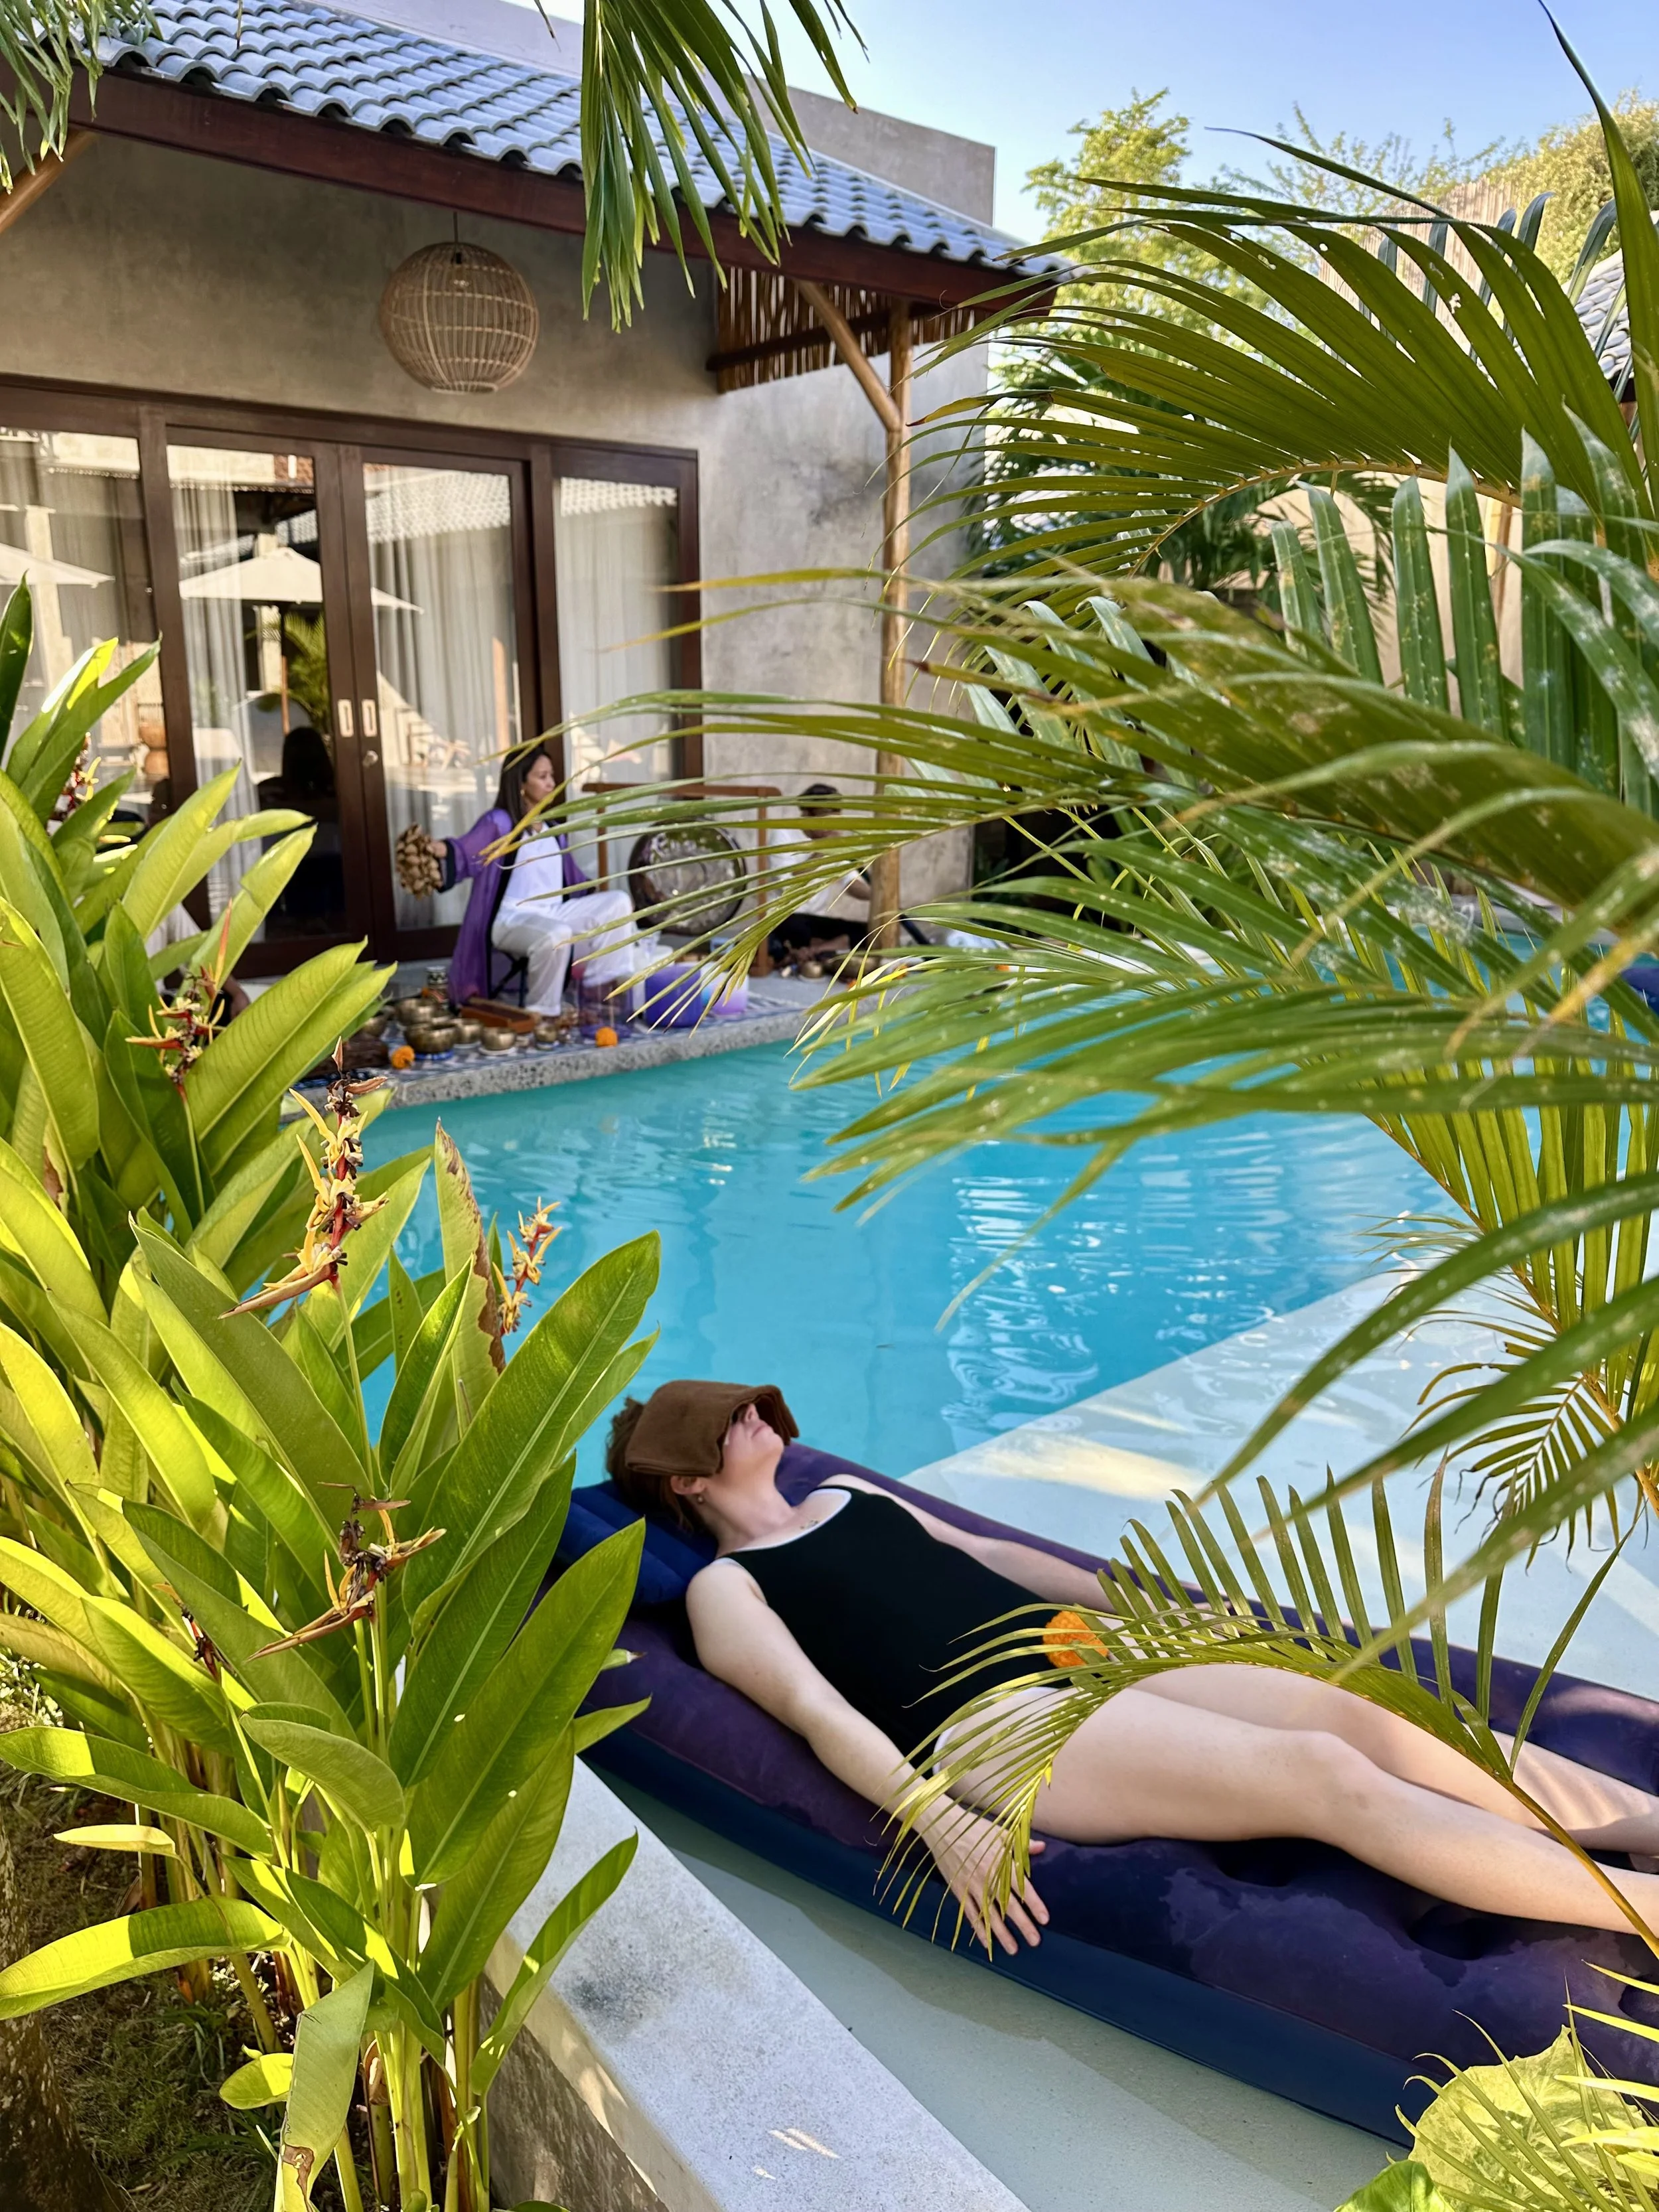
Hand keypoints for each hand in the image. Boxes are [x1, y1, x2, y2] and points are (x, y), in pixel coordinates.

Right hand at [916, 1799, 1047, 1955]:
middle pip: (1008, 1905)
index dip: (1034, 1904)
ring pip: (990, 1914)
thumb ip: (1021, 1844)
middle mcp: (988, 1877)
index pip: (1022, 1887)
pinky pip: (970, 1913)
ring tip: (1014, 1949)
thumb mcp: (1000, 1832)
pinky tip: (987, 1942)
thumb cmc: (974, 1828)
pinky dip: (978, 1928)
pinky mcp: (959, 1890)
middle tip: (1035, 1941)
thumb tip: (1042, 1848)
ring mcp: (972, 1885)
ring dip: (1002, 1933)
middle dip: (1023, 1924)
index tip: (1045, 1920)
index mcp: (1001, 1862)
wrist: (942, 1827)